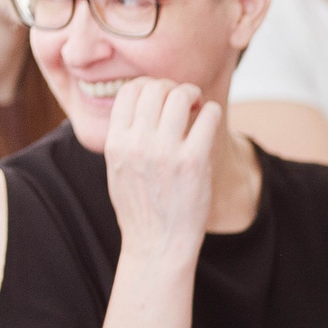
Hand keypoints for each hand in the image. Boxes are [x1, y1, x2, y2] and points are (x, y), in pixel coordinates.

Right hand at [102, 79, 221, 262]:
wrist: (158, 243)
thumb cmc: (140, 207)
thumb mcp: (117, 169)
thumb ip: (124, 137)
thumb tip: (137, 104)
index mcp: (116, 142)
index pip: (129, 91)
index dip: (148, 85)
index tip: (161, 94)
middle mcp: (137, 143)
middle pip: (155, 89)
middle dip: (173, 87)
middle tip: (185, 98)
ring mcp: (165, 152)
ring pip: (180, 97)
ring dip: (194, 93)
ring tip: (199, 104)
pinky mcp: (193, 162)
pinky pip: (208, 118)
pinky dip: (212, 111)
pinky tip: (211, 117)